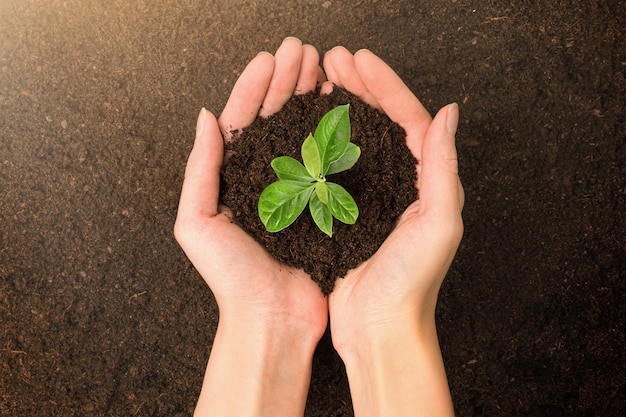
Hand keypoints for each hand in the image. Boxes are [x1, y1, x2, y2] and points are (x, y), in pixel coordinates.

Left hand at [174, 38, 327, 416]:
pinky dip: (332, 133)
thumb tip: (206, 117)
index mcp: (232, 179)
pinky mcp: (322, 206)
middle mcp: (264, 180)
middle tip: (302, 51)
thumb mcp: (197, 223)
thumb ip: (200, 169)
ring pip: (302, 132)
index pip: (241, 120)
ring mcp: (295, 191)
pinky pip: (326, 161)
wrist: (272, 320)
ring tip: (321, 68)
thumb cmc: (232, 279)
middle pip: (274, 119)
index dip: (255, 86)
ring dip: (308, 98)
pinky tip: (340, 110)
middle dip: (286, 82)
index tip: (272, 59)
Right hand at [324, 47, 463, 416]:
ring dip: (340, 108)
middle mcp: (401, 182)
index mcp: (427, 180)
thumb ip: (443, 166)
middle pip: (381, 121)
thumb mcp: (439, 222)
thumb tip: (449, 112)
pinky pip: (336, 165)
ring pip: (356, 138)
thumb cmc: (413, 283)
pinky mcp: (346, 212)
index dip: (385, 85)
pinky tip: (307, 127)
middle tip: (335, 60)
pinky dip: (323, 141)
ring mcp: (371, 195)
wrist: (380, 327)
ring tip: (320, 83)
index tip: (359, 60)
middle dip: (360, 87)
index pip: (409, 117)